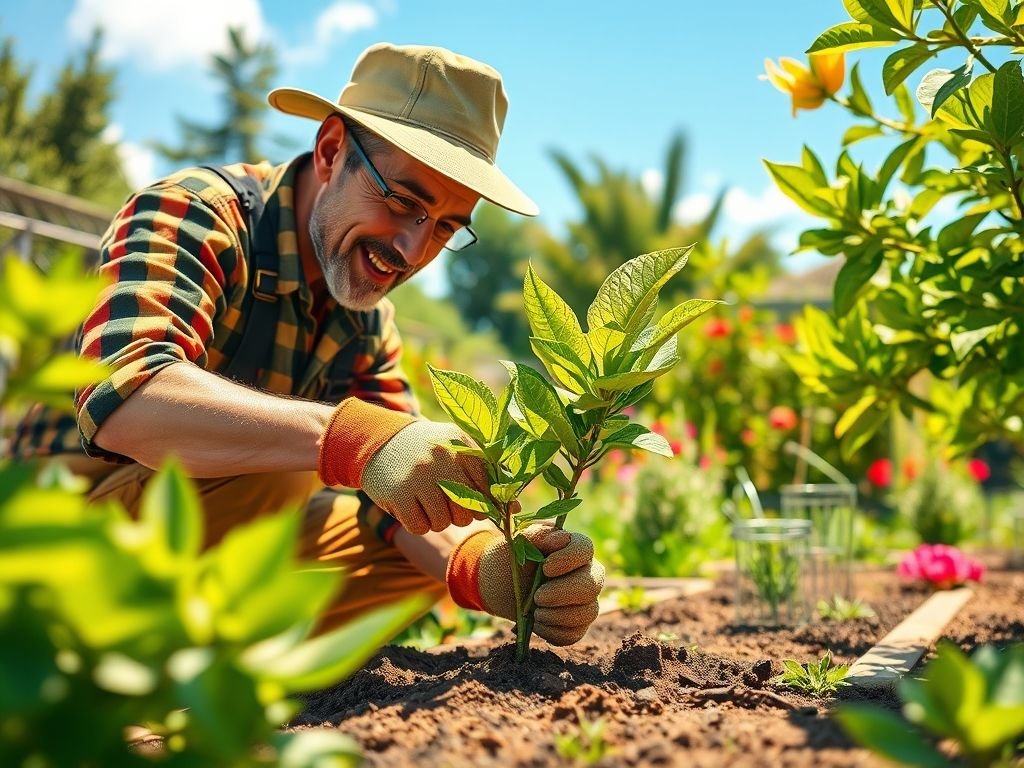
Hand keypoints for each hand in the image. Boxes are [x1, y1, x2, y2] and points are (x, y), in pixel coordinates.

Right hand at [318, 398, 488, 534]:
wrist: (381, 440)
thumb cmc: (430, 451)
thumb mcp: (459, 449)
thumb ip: (489, 474)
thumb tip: (515, 507)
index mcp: (463, 445)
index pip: (489, 489)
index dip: (483, 503)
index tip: (471, 500)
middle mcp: (443, 458)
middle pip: (468, 512)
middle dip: (458, 514)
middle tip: (444, 501)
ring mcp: (420, 476)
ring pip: (444, 523)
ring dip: (436, 520)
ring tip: (426, 501)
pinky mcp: (398, 493)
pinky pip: (420, 527)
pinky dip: (417, 523)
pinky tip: (411, 505)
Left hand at [446, 524, 604, 645]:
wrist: (499, 584)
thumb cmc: (510, 558)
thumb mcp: (517, 543)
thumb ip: (537, 535)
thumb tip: (560, 538)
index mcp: (573, 547)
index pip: (585, 548)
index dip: (569, 559)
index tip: (546, 568)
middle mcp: (586, 572)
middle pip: (592, 585)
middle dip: (563, 594)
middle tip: (537, 597)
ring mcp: (584, 600)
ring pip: (588, 612)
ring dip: (558, 616)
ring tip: (535, 613)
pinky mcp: (576, 624)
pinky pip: (575, 634)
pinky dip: (554, 632)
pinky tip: (537, 624)